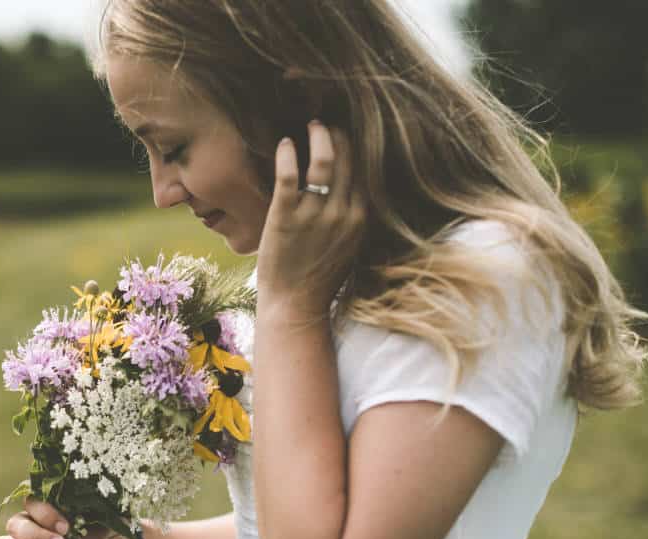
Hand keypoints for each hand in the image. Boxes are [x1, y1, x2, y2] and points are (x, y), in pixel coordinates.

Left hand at [257, 121, 365, 314]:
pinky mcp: (285, 217)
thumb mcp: (347, 246)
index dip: (355, 148)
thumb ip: (350, 219)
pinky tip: (284, 144)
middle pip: (347, 160)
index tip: (347, 134)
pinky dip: (287, 154)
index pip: (363, 172)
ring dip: (319, 137)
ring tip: (311, 125)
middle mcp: (342, 213)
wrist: (295, 306)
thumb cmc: (317, 278)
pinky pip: (289, 175)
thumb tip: (350, 193)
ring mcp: (314, 215)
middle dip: (339, 136)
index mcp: (359, 218)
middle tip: (327, 124)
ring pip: (323, 161)